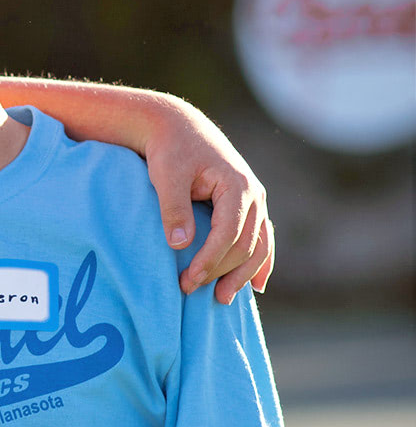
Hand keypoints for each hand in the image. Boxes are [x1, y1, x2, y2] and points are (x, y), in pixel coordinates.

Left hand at [145, 103, 273, 302]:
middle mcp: (254, 195)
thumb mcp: (166, 175)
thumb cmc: (169, 150)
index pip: (230, 233)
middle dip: (222, 271)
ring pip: (258, 245)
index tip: (189, 279)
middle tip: (191, 290)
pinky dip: (260, 262)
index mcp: (237, 186)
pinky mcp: (248, 207)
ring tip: (222, 299)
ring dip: (243, 274)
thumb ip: (173, 208)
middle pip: (246, 244)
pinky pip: (261, 239)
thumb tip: (180, 245)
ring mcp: (255, 201)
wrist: (178, 127)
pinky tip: (256, 285)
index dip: (211, 259)